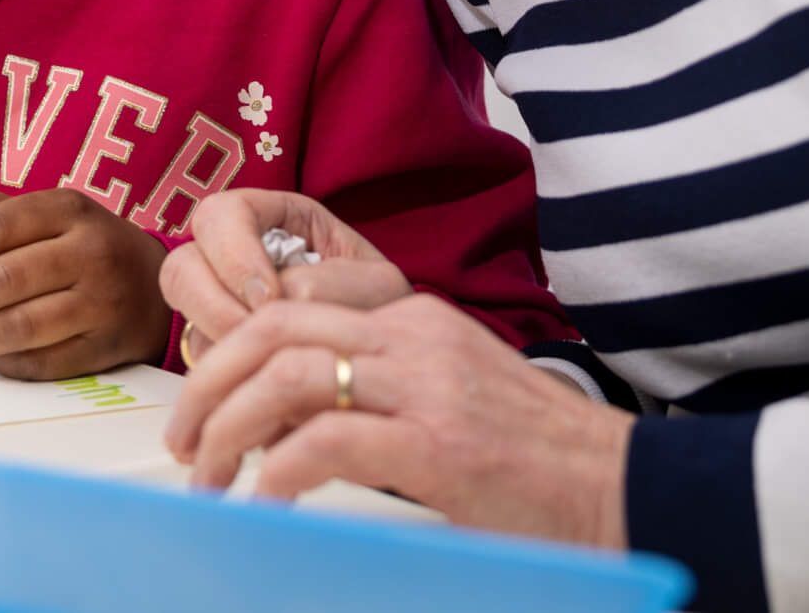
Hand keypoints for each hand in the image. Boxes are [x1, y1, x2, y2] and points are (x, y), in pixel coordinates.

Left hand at [0, 169, 170, 379]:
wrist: (155, 287)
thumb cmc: (79, 247)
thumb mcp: (42, 216)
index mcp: (71, 209)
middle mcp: (92, 252)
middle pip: (3, 279)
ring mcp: (104, 303)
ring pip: (21, 326)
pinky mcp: (108, 348)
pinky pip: (43, 363)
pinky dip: (7, 361)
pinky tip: (0, 351)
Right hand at [163, 189, 410, 365]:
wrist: (383, 362)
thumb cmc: (385, 310)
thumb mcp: (377, 286)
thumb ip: (332, 284)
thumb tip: (276, 305)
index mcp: (271, 217)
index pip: (222, 215)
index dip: (236, 256)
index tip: (269, 299)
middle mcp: (231, 255)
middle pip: (182, 265)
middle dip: (217, 308)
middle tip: (259, 342)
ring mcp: (215, 302)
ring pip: (180, 319)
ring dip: (217, 345)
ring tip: (265, 372)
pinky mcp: (214, 348)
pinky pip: (195, 360)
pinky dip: (224, 380)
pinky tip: (263, 396)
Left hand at [165, 292, 631, 548]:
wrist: (627, 488)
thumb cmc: (535, 459)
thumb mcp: (449, 396)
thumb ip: (378, 391)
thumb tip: (286, 425)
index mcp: (412, 316)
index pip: (292, 303)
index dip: (231, 346)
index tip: (206, 400)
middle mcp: (412, 337)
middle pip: (270, 330)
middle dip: (207, 385)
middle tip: (181, 443)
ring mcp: (427, 386)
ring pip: (286, 378)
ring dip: (228, 431)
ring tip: (207, 482)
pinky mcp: (439, 445)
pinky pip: (330, 442)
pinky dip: (282, 474)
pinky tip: (267, 505)